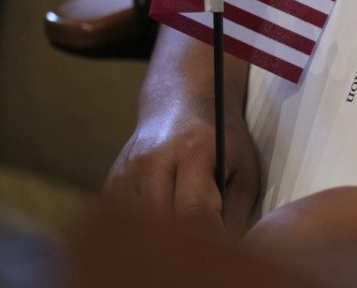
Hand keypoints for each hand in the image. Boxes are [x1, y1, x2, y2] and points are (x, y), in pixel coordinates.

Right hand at [102, 27, 257, 236]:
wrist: (179, 103)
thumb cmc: (221, 140)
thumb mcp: (243, 167)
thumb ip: (238, 211)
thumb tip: (228, 253)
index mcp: (193, 151)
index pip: (194, 210)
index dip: (208, 238)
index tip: (222, 251)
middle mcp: (154, 159)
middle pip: (163, 220)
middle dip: (185, 242)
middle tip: (204, 253)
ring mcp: (129, 170)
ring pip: (140, 225)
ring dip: (162, 238)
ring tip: (184, 241)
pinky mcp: (113, 182)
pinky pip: (124, 221)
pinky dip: (143, 231)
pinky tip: (162, 229)